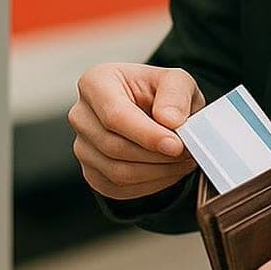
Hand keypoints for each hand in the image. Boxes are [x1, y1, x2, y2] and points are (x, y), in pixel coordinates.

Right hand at [69, 62, 204, 200]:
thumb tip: (169, 120)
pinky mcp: (91, 173)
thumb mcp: (177, 81)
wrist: (156, 112)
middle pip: (114, 147)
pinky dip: (151, 184)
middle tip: (188, 152)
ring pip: (117, 172)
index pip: (115, 115)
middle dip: (157, 155)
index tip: (176, 145)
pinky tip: (168, 170)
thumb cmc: (160, 93)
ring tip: (183, 160)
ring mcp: (82, 147)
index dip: (146, 135)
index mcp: (95, 83)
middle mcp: (81, 115)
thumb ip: (176, 94)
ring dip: (157, 172)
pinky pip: (120, 188)